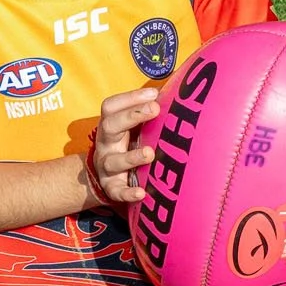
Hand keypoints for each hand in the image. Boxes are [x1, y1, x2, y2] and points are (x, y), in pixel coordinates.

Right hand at [88, 87, 159, 205]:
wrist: (106, 174)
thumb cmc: (128, 142)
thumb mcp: (133, 126)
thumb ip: (148, 112)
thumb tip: (180, 92)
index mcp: (111, 125)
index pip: (111, 106)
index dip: (130, 98)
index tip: (153, 93)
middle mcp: (106, 143)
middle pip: (110, 126)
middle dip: (131, 116)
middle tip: (154, 109)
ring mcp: (107, 166)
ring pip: (113, 161)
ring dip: (131, 157)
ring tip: (149, 154)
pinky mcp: (111, 187)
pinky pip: (117, 191)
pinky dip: (128, 193)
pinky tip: (141, 193)